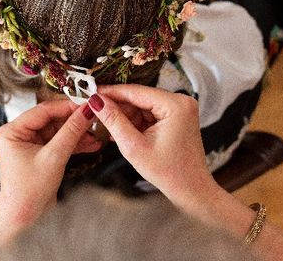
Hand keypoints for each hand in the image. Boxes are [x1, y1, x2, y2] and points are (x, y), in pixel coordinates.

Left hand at [0, 100, 99, 245]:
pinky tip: (91, 144)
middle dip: (74, 121)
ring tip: (97, 133)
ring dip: (77, 133)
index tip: (87, 104)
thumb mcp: (53, 157)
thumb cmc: (28, 192)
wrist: (24, 221)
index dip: (67, 107)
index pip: (43, 110)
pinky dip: (74, 144)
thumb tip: (87, 111)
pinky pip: (58, 143)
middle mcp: (18, 134)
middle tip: (95, 117)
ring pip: (58, 131)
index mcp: (12, 131)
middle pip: (52, 120)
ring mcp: (29, 145)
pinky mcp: (39, 155)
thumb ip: (71, 132)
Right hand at [90, 85, 219, 212]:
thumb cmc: (169, 173)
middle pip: (139, 97)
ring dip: (125, 116)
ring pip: (142, 105)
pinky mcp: (176, 118)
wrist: (191, 191)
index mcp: (175, 105)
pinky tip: (121, 130)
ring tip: (108, 127)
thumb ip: (113, 120)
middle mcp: (180, 101)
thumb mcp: (134, 146)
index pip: (136, 91)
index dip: (111, 92)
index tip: (91, 93)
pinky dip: (135, 121)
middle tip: (95, 111)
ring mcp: (179, 109)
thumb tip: (96, 101)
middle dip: (117, 106)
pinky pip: (150, 113)